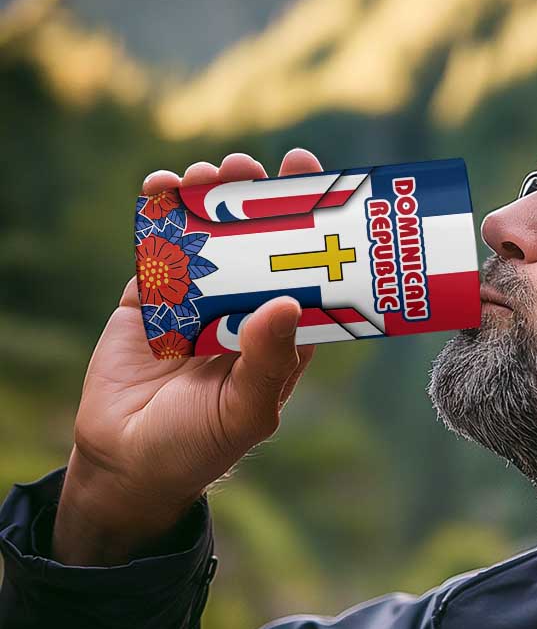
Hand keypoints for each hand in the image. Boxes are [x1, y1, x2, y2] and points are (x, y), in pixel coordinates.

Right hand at [53, 149, 322, 562]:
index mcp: (280, 335)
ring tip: (209, 174)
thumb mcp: (246, 411)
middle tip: (253, 166)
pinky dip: (159, 214)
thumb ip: (268, 361)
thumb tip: (287, 303)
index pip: (306, 272)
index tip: (317, 180)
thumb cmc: (201, 445)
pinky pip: (159, 248)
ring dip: (209, 199)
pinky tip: (162, 187)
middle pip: (259, 243)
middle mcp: (244, 310)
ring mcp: (197, 301)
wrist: (128, 462)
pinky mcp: (151, 298)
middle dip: (257, 199)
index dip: (313, 227)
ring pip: (209, 237)